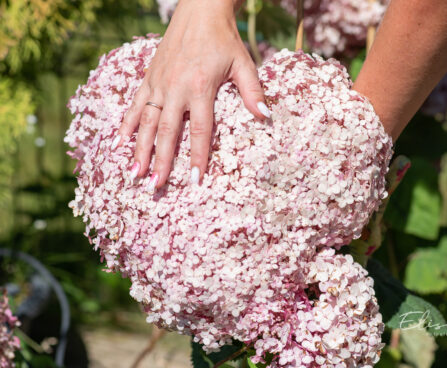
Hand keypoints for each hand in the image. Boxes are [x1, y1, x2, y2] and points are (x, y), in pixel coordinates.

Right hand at [112, 0, 270, 189]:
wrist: (199, 10)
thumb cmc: (223, 39)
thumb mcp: (243, 63)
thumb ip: (253, 92)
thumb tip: (265, 117)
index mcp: (201, 88)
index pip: (200, 131)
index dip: (198, 157)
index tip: (195, 180)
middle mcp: (176, 89)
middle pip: (168, 133)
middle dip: (162, 161)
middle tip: (156, 185)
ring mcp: (159, 84)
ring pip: (147, 122)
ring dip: (140, 149)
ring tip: (134, 172)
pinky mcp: (149, 77)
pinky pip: (135, 105)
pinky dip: (126, 125)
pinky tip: (117, 143)